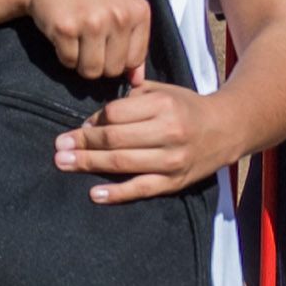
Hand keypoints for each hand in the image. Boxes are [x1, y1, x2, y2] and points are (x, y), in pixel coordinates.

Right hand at [12, 0, 150, 83]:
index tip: (107, 42)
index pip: (134, 60)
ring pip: (91, 71)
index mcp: (138, 10)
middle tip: (88, 39)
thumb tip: (137, 81)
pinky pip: (69, 62)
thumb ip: (134, 42)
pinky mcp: (65, 28)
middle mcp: (119, 15)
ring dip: (81, 61)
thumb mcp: (121, 6)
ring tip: (77, 37)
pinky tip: (64, 33)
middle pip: (113, 70)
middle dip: (99, 62)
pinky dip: (63, 53)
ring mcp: (92, 21)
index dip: (118, 58)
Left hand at [55, 77, 230, 203]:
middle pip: (114, 139)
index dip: (93, 121)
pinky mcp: (175, 181)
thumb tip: (95, 116)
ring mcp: (172, 159)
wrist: (227, 129)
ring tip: (64, 163)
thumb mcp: (162, 91)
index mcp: (163, 105)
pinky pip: (141, 189)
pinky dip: (117, 193)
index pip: (116, 113)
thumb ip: (131, 96)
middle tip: (58, 146)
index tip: (80, 126)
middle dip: (82, 143)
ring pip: (122, 163)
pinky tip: (94, 193)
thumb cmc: (186, 107)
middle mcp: (168, 131)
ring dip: (89, 164)